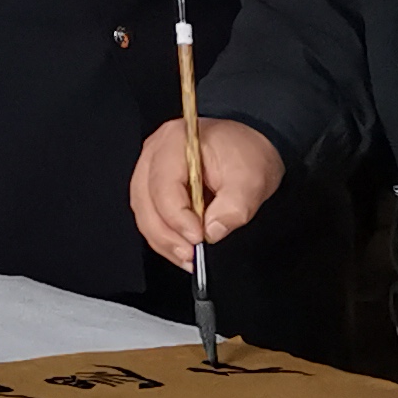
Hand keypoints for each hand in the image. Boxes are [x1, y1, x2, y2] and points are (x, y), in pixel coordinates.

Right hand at [128, 115, 283, 260]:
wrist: (248, 149)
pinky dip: (164, 235)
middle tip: (189, 254)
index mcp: (176, 141)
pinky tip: (181, 248)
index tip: (198, 237)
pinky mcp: (154, 185)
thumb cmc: (247, 154)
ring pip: (144, 211)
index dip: (177, 216)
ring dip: (163, 238)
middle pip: (145, 200)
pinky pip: (150, 214)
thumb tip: (213, 231)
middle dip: (165, 234)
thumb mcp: (253, 179)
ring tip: (186, 256)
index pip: (164, 185)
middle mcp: (155, 152)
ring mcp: (150, 168)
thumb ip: (235, 206)